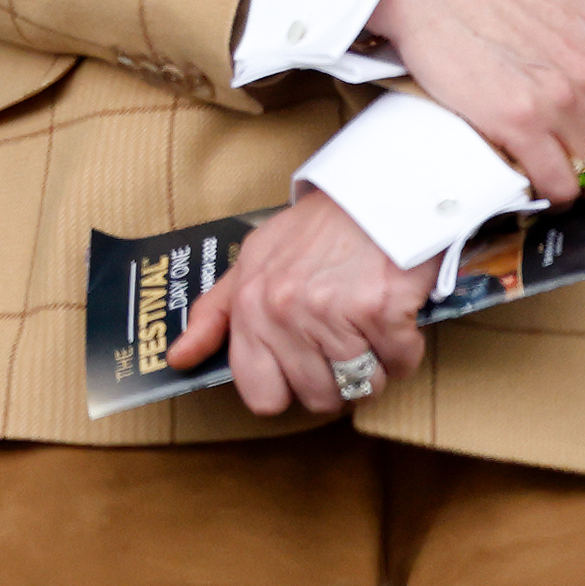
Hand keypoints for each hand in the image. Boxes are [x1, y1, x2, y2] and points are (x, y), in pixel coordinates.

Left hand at [166, 190, 436, 415]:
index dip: (289, 386)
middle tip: (345, 332)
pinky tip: (396, 312)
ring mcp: (332, 312)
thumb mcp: (255, 258)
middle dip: (338, 375)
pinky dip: (405, 346)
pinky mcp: (380, 310)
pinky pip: (400, 363)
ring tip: (369, 320)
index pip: (262, 394)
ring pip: (361, 387)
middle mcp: (284, 311)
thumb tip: (179, 358)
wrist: (377, 188)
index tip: (304, 361)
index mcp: (250, 303)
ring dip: (375, 363)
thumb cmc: (318, 228)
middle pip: (319, 397)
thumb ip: (215, 312)